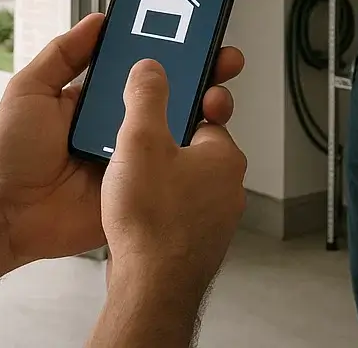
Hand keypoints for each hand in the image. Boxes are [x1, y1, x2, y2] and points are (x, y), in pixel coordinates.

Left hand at [0, 13, 244, 268]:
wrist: (6, 214)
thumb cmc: (9, 152)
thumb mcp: (30, 89)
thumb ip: (64, 53)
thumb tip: (98, 20)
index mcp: (95, 98)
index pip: (139, 68)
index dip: (166, 51)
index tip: (193, 35)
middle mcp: (117, 124)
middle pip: (167, 96)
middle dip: (199, 77)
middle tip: (222, 62)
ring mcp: (130, 157)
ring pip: (175, 131)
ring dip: (201, 112)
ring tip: (216, 97)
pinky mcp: (136, 189)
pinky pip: (167, 171)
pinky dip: (188, 157)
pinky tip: (203, 139)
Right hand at [100, 60, 247, 311]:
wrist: (149, 289)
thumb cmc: (153, 223)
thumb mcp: (140, 139)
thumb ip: (146, 95)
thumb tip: (151, 68)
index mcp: (224, 156)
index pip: (208, 110)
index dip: (184, 99)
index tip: (168, 91)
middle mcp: (227, 187)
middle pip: (194, 141)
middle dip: (167, 136)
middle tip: (140, 137)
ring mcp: (213, 217)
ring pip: (184, 176)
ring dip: (159, 170)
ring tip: (130, 174)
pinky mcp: (194, 240)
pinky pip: (175, 206)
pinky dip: (157, 201)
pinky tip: (133, 205)